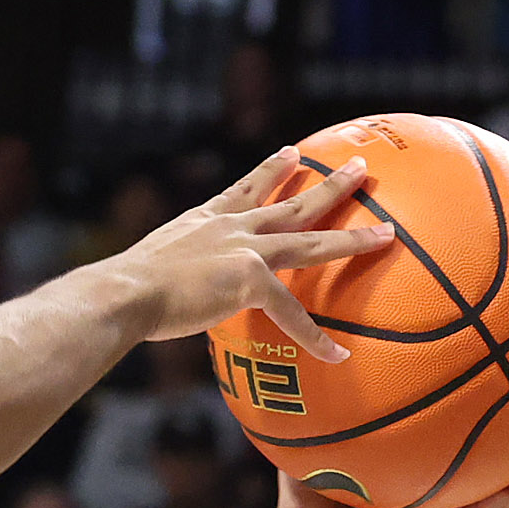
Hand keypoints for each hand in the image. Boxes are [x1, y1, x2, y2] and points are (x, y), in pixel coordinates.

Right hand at [112, 148, 393, 363]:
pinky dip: (314, 338)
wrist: (123, 292)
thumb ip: (164, 277)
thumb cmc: (121, 290)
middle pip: (292, 202)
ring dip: (353, 237)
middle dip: (329, 184)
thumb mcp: (145, 269)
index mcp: (204, 222)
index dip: (269, 171)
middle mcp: (230, 228)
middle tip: (360, 167)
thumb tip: (151, 301)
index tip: (290, 153)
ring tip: (387, 231)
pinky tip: (336, 354)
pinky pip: (293, 313)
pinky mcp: (250, 279)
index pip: (244, 191)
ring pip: (311, 239)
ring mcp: (245, 250)